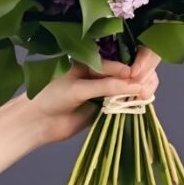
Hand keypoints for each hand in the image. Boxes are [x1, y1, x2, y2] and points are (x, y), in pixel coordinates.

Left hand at [26, 47, 160, 144]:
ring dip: (141, 89)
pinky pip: (126, 102)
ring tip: (145, 96)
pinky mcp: (108, 107)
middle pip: (128, 72)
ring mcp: (106, 90)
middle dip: (140, 77)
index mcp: (92, 61)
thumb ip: (105, 86)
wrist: (38, 123)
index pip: (117, 62)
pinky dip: (136, 102)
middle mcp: (101, 73)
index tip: (139, 76)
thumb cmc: (52, 97)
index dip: (130, 68)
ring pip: (130, 86)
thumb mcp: (78, 89)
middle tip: (145, 88)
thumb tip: (134, 84)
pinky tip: (142, 103)